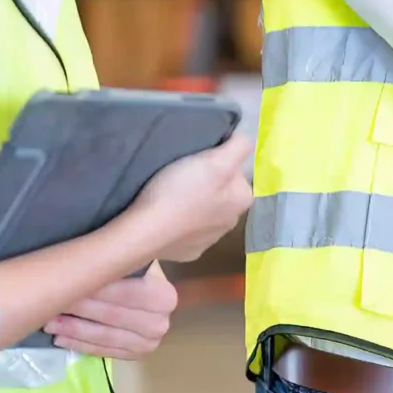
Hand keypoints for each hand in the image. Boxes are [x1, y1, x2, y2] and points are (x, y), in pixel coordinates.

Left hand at [49, 263, 178, 358]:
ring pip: (105, 337)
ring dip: (74, 331)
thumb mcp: (132, 263)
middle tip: (51, 302)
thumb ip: (116, 266)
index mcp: (163, 297)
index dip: (93, 288)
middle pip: (112, 316)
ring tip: (50, 323)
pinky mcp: (134, 356)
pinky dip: (80, 345)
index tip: (65, 282)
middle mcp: (160, 323)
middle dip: (79, 309)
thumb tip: (82, 261)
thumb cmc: (135, 273)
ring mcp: (148, 343)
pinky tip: (61, 339)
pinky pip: (103, 352)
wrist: (148, 296)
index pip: (123, 293)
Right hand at [125, 131, 254, 262]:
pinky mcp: (189, 252)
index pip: (236, 172)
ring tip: (170, 193)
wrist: (146, 231)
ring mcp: (210, 240)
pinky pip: (188, 231)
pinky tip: (167, 215)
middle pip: (222, 192)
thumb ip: (238, 146)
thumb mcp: (216, 161)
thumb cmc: (183, 191)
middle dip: (207, 183)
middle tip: (181, 174)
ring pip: (205, 212)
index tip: (197, 160)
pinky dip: (180, 222)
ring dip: (194, 203)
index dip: (218, 161)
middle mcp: (232, 222)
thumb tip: (245, 140)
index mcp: (243, 199)